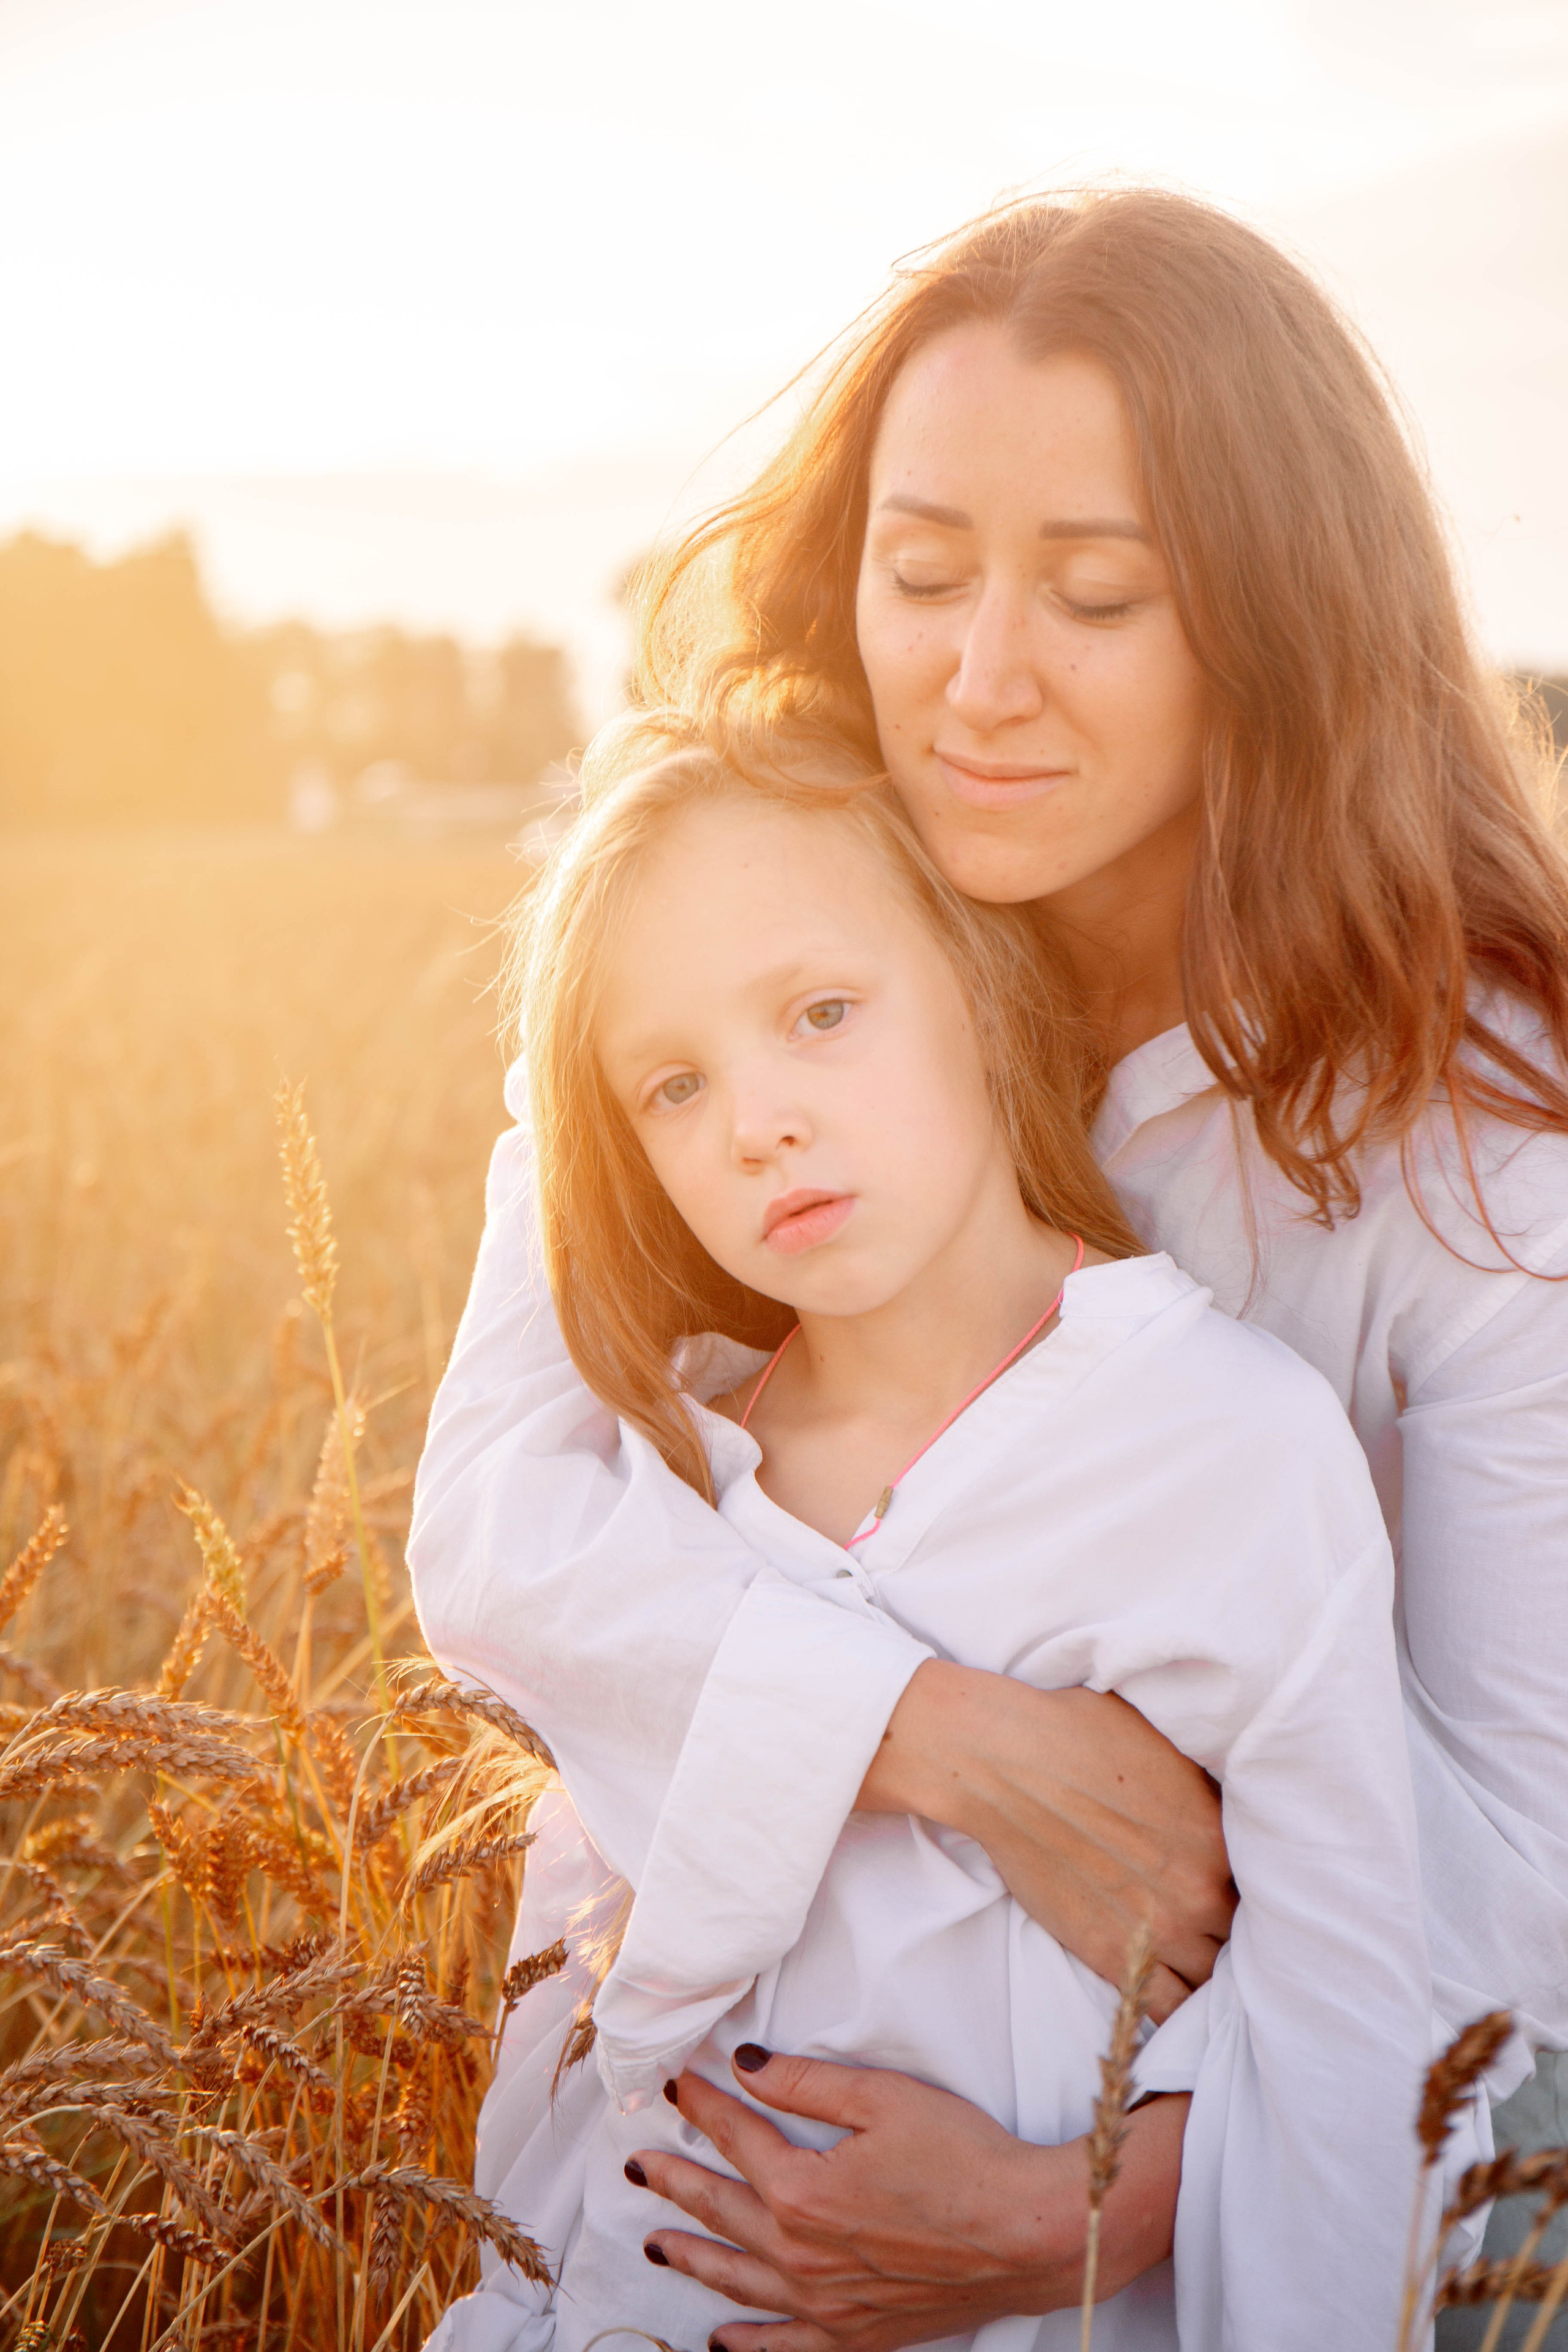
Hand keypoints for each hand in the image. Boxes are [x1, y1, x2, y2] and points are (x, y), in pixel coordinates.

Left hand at [629, 2047, 1187, 2351]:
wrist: (1029, 2232)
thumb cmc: (963, 2157)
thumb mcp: (881, 2098)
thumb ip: (802, 2084)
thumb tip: (743, 2065)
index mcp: (801, 2191)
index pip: (736, 2136)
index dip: (703, 2103)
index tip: (675, 2083)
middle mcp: (800, 2255)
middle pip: (721, 2210)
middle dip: (675, 2181)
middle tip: (638, 2165)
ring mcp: (826, 2303)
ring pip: (738, 2279)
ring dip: (691, 2257)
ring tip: (654, 2242)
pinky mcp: (857, 2333)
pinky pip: (786, 2348)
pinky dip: (749, 2345)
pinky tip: (722, 2341)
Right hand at [859, 1664, 1234, 2020]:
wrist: (1006, 1764)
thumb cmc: (1080, 1735)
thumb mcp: (1165, 1745)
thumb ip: (1206, 1788)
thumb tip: (1228, 1799)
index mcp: (1220, 1836)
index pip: (1267, 1882)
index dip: (1256, 1885)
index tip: (1240, 1882)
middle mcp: (1200, 1891)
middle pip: (1246, 1937)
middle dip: (1239, 1932)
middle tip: (1223, 1923)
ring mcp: (1158, 1931)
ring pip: (1215, 1981)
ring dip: (1213, 1972)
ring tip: (1202, 1960)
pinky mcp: (1112, 1956)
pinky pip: (1167, 2009)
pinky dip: (1179, 2012)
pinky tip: (1178, 1996)